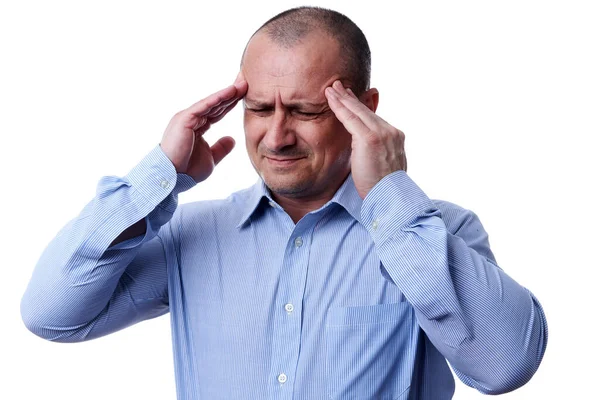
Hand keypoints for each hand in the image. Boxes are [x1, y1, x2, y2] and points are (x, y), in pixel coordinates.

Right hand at [160, 74, 247, 182]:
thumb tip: (232, 139)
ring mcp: (187, 117)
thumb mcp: (210, 158)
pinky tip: (230, 91)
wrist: (172, 178)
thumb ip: (221, 148)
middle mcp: (191, 119)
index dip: (230, 104)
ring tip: (242, 84)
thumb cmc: (187, 170)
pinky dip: (218, 98)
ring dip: (227, 93)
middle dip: (231, 94)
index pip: (217, 112)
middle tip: (246, 83)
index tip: (244, 95)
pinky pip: (204, 106)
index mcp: (196, 127)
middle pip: (215, 104)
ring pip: (211, 103)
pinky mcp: (184, 118)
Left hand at [325, 80, 406, 198]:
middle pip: (366, 111)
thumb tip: (369, 155)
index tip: (351, 100)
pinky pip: (350, 118)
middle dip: (351, 98)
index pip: (374, 119)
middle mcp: (391, 132)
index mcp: (395, 139)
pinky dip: (339, 107)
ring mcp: (382, 133)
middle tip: (339, 86)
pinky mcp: (370, 138)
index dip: (361, 108)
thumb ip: (378, 155)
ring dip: (342, 98)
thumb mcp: (384, 168)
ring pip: (358, 111)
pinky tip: (330, 98)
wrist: (392, 199)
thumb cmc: (385, 191)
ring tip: (331, 88)